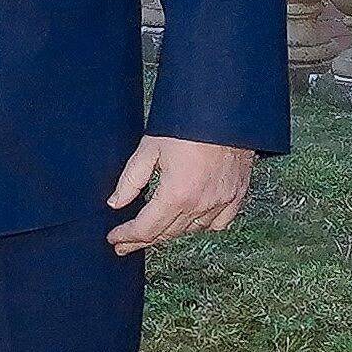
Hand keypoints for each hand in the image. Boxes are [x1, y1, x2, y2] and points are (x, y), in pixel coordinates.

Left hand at [106, 133, 260, 256]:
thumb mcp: (149, 148)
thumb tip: (116, 202)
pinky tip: (189, 222)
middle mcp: (201, 204)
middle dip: (143, 239)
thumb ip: (131, 179)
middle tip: (125, 241)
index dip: (127, 236)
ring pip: (191, 230)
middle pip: (167, 233)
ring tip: (154, 230)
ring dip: (170, 232)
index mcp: (177, 194)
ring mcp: (221, 202)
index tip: (114, 238)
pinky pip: (218, 223)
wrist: (224, 109)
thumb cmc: (187, 122)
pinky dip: (201, 225)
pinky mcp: (236, 195)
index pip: (146, 228)